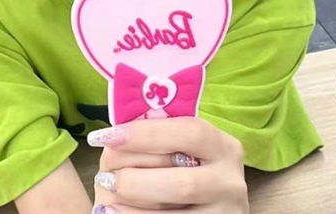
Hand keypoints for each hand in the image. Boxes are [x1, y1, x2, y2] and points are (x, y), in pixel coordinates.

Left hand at [88, 117, 247, 213]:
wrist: (197, 207)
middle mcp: (230, 182)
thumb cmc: (179, 168)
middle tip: (104, 178)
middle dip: (136, 181)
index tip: (108, 136)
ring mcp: (225, 213)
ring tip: (107, 200)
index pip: (190, 132)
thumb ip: (156, 136)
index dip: (147, 134)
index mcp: (223, 146)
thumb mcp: (177, 147)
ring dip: (134, 208)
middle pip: (183, 183)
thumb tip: (117, 130)